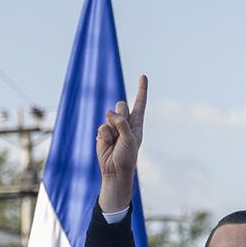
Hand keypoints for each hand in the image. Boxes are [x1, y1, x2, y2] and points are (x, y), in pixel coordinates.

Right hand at [95, 73, 145, 214]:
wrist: (114, 170)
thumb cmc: (127, 157)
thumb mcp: (130, 139)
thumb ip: (121, 123)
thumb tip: (107, 111)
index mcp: (137, 123)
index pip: (140, 103)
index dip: (141, 89)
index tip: (143, 76)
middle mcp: (125, 122)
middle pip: (121, 105)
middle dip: (121, 116)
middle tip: (122, 133)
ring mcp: (112, 126)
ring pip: (110, 115)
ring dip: (113, 128)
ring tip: (115, 142)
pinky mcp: (102, 132)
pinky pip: (102, 127)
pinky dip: (105, 136)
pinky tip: (107, 145)